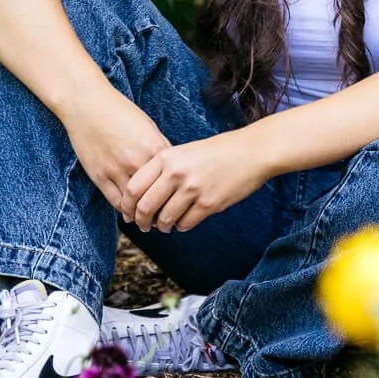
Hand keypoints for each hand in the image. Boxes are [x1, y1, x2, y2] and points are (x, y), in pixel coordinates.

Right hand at [59, 87, 172, 215]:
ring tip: (148, 221)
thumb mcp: (148, 127)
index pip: (172, 181)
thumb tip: (170, 169)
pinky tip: (128, 213)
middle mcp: (138, 162)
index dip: (176, 195)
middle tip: (165, 220)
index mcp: (154, 148)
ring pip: (135, 204)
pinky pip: (115, 201)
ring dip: (142, 216)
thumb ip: (159, 148)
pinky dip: (124, 210)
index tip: (179, 203)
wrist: (88, 104)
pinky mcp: (99, 176)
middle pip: (155, 196)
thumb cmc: (120, 112)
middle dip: (162, 211)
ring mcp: (117, 170)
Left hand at [124, 131, 269, 232]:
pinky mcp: (208, 204)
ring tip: (164, 225)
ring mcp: (192, 190)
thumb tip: (143, 194)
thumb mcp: (185, 151)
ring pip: (164, 219)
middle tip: (143, 226)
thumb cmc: (218, 151)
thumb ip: (164, 168)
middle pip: (145, 207)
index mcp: (167, 158)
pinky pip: (185, 224)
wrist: (251, 152)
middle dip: (141, 221)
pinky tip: (183, 221)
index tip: (129, 213)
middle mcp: (176, 173)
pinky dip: (181, 226)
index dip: (127, 205)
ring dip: (162, 226)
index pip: (134, 187)